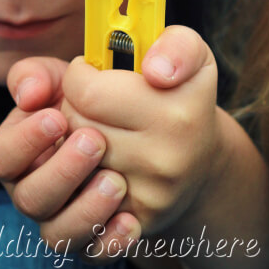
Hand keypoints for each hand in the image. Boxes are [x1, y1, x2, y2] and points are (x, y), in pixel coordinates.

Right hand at [0, 56, 140, 256]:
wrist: (135, 133)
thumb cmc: (87, 100)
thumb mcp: (62, 78)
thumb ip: (37, 75)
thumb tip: (28, 93)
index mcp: (15, 151)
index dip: (24, 141)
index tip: (58, 116)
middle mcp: (31, 189)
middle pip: (28, 198)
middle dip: (62, 171)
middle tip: (96, 140)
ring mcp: (61, 217)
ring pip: (56, 234)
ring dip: (85, 209)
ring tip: (116, 180)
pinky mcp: (92, 240)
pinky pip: (93, 254)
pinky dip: (110, 241)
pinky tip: (131, 218)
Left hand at [61, 26, 220, 234]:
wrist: (199, 158)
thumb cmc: (179, 93)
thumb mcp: (187, 52)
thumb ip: (175, 45)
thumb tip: (156, 71)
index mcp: (177, 113)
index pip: (87, 92)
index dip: (78, 76)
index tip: (89, 73)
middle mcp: (166, 160)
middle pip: (75, 126)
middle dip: (72, 107)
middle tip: (90, 103)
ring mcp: (150, 197)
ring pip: (74, 164)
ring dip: (70, 146)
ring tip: (90, 133)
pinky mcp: (134, 224)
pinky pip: (83, 210)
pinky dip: (79, 188)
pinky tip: (91, 171)